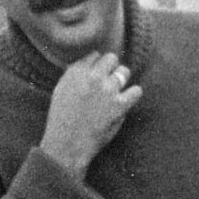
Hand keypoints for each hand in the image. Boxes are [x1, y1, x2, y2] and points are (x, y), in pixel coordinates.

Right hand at [37, 50, 141, 177]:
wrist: (67, 144)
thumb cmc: (62, 119)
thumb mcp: (61, 89)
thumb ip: (75, 74)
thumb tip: (92, 64)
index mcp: (76, 71)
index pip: (95, 55)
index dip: (97, 65)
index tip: (96, 75)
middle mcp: (93, 76)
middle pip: (112, 58)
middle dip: (111, 68)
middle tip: (108, 82)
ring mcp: (107, 90)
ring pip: (124, 71)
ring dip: (122, 79)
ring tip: (116, 91)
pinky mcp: (120, 105)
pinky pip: (136, 91)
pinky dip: (133, 95)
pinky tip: (126, 101)